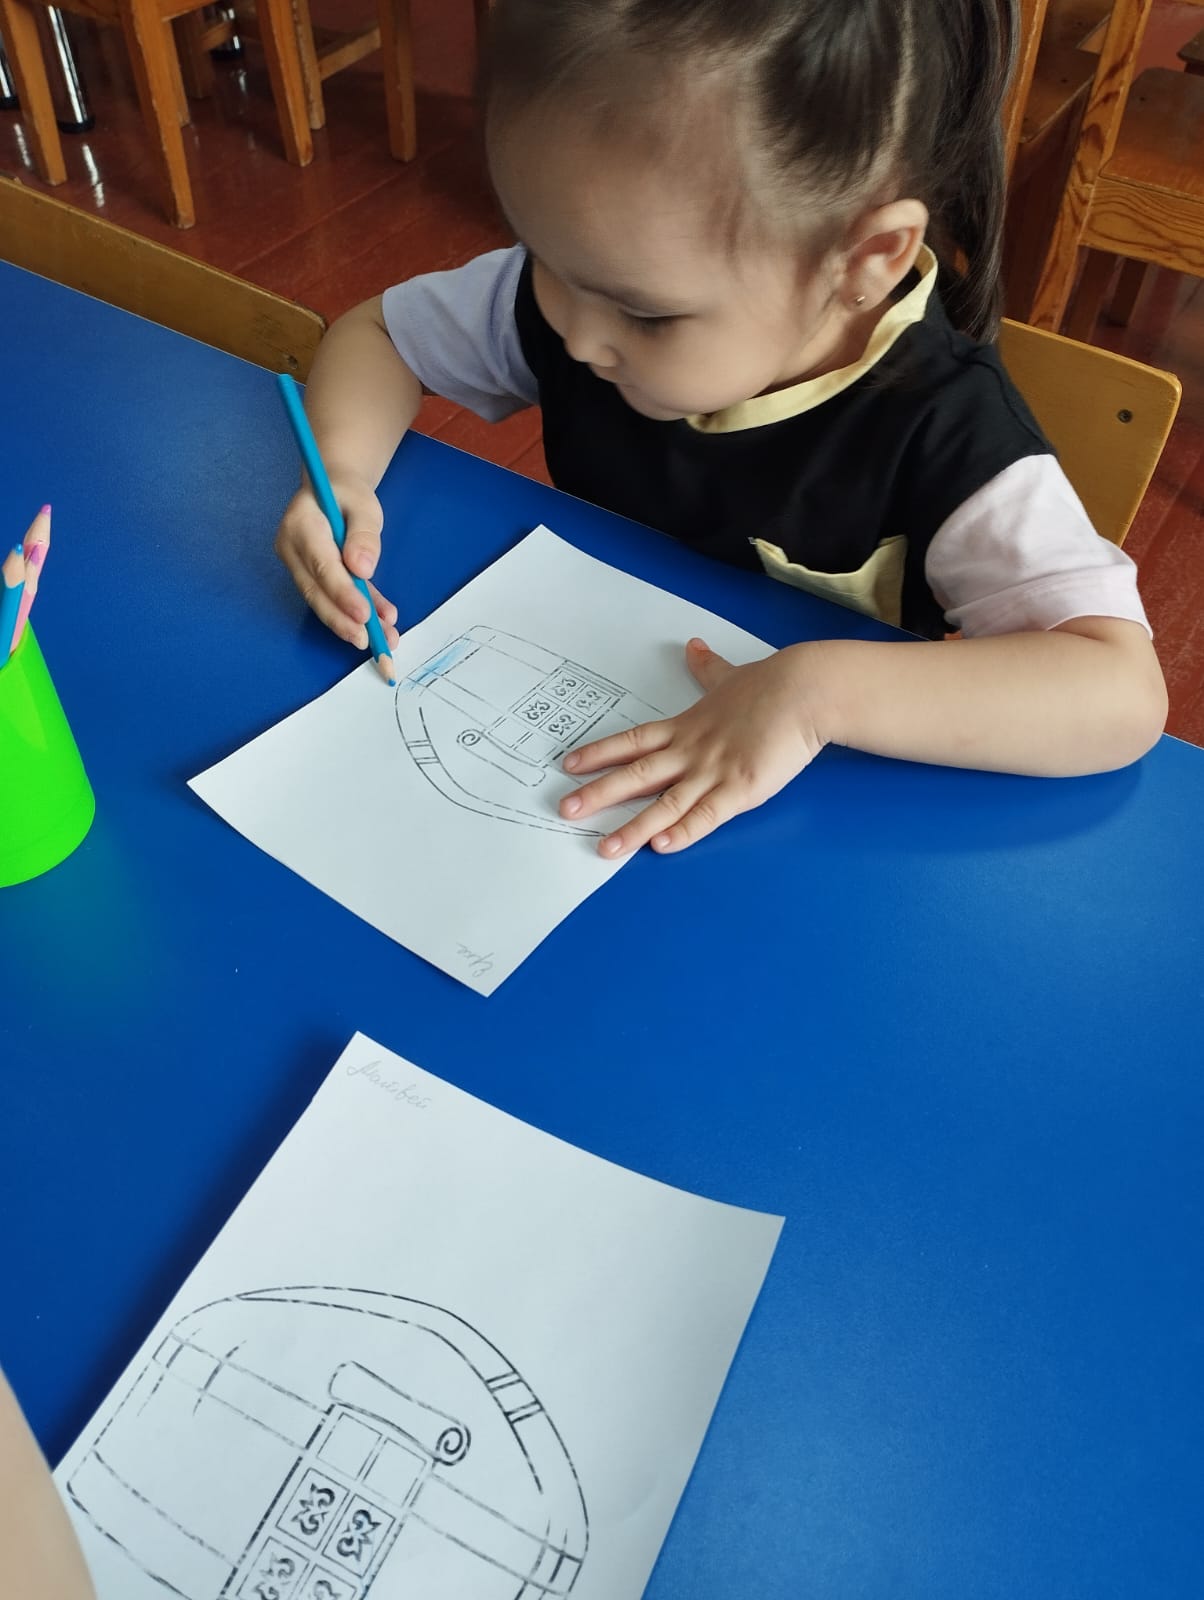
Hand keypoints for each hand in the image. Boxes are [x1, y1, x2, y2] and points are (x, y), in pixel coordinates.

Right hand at [274, 475, 399, 650]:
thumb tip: (362, 568)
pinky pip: (335, 597)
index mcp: (300, 525)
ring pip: (323, 600)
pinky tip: (381, 623)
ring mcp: (299, 565)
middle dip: (343, 620)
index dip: (341, 593)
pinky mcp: (313, 577)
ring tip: (383, 638)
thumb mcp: (363, 504)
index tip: (363, 615)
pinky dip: (358, 611)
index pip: (320, 565)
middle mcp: (292, 549)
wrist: (333, 488)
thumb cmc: (347, 493)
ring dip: (353, 623)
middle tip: (368, 641)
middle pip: (316, 591)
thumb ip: (364, 535)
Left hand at [559, 638, 826, 855]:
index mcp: (686, 728)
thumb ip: (707, 668)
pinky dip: (683, 832)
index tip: (569, 764)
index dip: (599, 753)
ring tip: (606, 848)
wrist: (804, 691)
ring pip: (665, 803)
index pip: (632, 742)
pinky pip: (706, 815)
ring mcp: (714, 771)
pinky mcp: (741, 789)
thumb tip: (693, 647)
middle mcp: (692, 751)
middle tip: (565, 809)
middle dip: (599, 794)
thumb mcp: (729, 676)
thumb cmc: (771, 685)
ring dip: (633, 828)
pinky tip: (661, 847)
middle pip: (636, 774)